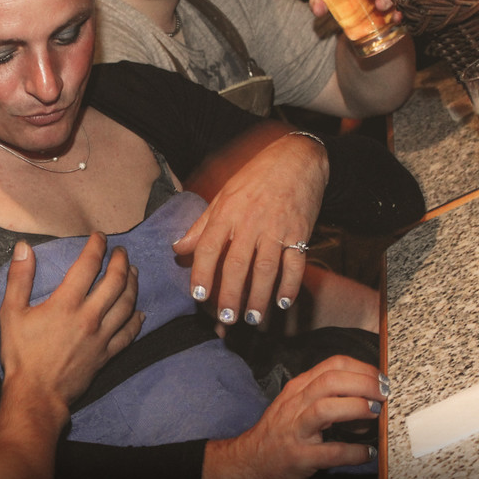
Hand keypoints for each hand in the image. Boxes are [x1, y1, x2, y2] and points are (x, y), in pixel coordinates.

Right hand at [0, 233, 141, 406]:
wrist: (37, 394)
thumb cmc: (22, 355)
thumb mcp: (11, 313)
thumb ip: (20, 278)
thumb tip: (25, 247)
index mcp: (66, 303)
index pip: (88, 265)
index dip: (96, 247)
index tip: (99, 237)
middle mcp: (89, 316)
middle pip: (115, 281)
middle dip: (121, 261)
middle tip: (121, 251)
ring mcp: (102, 337)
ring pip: (127, 304)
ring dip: (133, 284)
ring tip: (133, 272)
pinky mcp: (107, 354)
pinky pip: (129, 333)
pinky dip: (137, 320)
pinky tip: (140, 311)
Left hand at [173, 133, 327, 333]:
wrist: (298, 159)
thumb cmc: (255, 178)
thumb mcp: (223, 195)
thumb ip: (200, 226)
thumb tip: (177, 249)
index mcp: (227, 212)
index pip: (209, 246)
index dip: (202, 272)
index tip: (198, 296)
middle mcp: (250, 221)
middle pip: (237, 263)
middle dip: (231, 294)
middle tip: (226, 318)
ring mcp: (277, 228)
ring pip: (266, 268)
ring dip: (259, 297)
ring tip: (253, 319)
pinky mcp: (301, 232)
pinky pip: (295, 264)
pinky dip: (290, 285)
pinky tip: (283, 303)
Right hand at [203, 355, 387, 478]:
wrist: (246, 464)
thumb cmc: (276, 435)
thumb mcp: (295, 407)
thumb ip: (325, 398)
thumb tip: (367, 400)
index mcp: (298, 389)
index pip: (332, 365)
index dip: (362, 368)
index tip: (381, 379)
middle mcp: (295, 405)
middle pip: (331, 381)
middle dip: (364, 384)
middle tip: (385, 394)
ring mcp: (295, 431)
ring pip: (325, 409)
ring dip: (356, 408)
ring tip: (376, 414)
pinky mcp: (298, 457)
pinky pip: (330, 452)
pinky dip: (353, 452)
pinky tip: (367, 453)